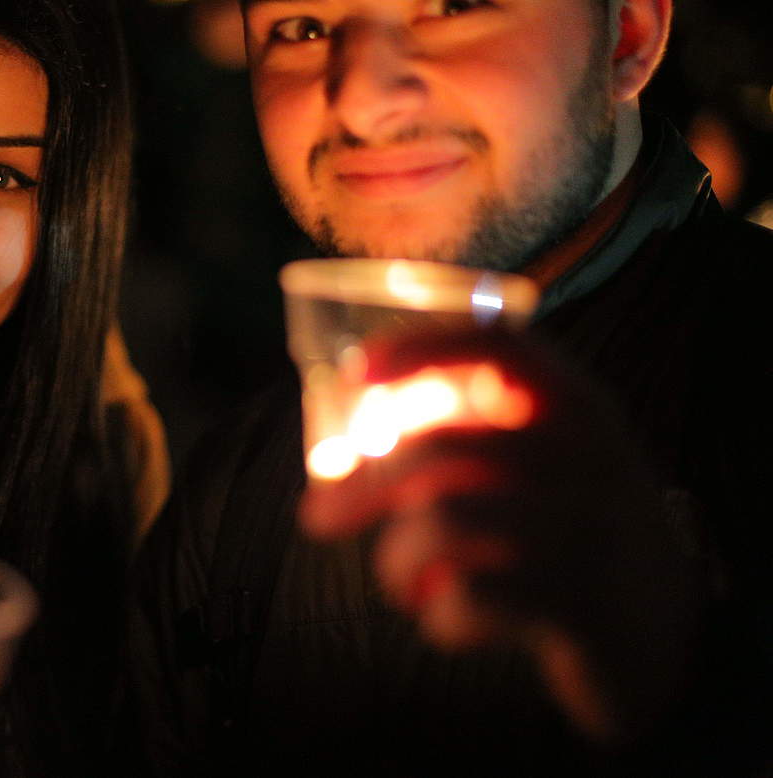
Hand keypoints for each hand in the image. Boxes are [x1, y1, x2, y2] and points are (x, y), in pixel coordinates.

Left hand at [298, 327, 701, 741]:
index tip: (355, 370)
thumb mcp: (540, 465)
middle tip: (316, 520)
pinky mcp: (580, 602)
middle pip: (438, 448)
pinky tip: (449, 619)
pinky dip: (436, 614)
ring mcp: (588, 526)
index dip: (419, 351)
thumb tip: (346, 445)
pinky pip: (466, 595)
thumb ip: (470, 438)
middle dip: (360, 487)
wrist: (660, 628)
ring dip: (397, 560)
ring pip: (440, 521)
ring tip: (405, 582)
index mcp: (575, 405)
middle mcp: (586, 453)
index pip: (496, 348)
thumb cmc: (563, 531)